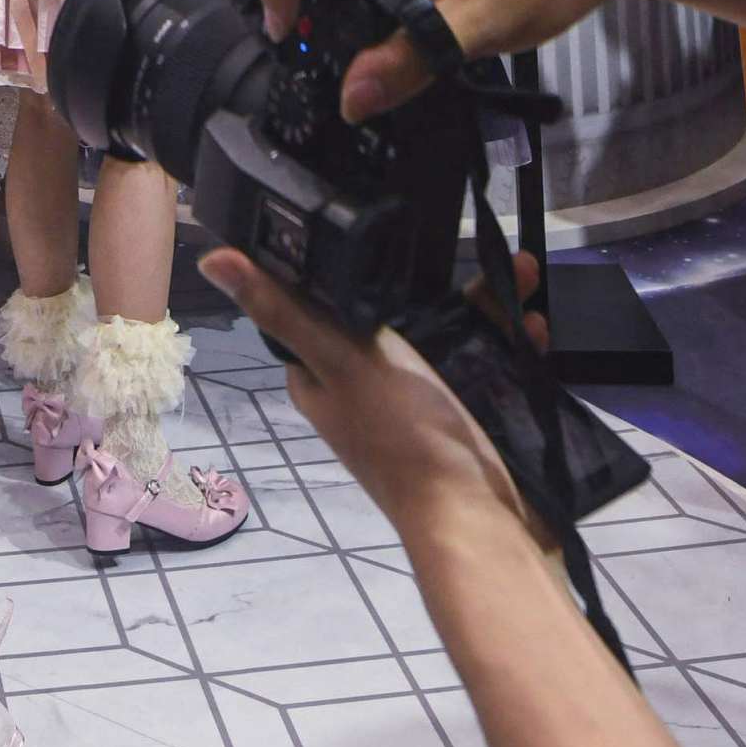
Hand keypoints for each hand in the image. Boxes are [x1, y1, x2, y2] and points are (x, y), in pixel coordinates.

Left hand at [202, 247, 539, 543]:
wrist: (479, 522)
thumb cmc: (405, 441)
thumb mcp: (343, 361)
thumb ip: (286, 310)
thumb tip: (212, 259)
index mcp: (320, 378)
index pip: (320, 305)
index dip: (349, 267)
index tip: (384, 224)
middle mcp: (362, 390)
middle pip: (397, 315)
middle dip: (440, 284)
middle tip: (483, 255)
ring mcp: (414, 407)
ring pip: (445, 335)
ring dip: (484, 307)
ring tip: (523, 276)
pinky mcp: (459, 420)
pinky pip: (482, 365)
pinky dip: (506, 342)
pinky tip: (533, 324)